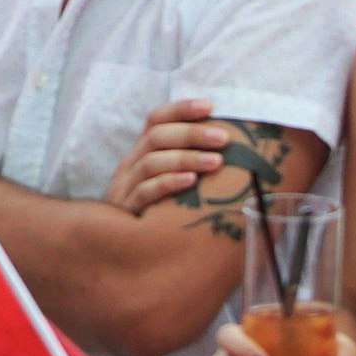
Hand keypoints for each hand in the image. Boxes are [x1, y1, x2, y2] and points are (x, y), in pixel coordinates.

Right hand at [101, 97, 235, 214]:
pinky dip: (169, 183)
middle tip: (223, 138)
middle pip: (155, 137)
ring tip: (216, 162)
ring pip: (151, 163)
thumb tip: (230, 143)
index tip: (210, 106)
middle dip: (191, 133)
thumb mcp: (170, 182)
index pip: (156, 120)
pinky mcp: (127, 211)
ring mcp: (125, 188)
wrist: (127, 250)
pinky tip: (191, 182)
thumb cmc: (160, 212)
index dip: (181, 109)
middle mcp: (131, 165)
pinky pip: (145, 192)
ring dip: (186, 158)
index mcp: (142, 153)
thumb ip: (189, 162)